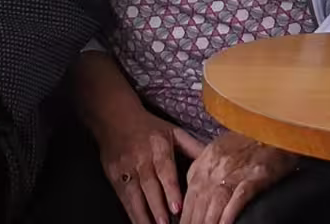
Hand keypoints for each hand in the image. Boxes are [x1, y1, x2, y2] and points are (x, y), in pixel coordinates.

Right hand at [90, 96, 187, 223]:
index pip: (165, 169)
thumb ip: (193, 148)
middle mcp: (141, 157)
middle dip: (157, 207)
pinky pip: (123, 197)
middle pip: (149, 185)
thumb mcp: (173, 132)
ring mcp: (125, 167)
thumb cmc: (149, 127)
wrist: (114, 116)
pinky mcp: (113, 175)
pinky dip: (131, 212)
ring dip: (142, 214)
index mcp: (158, 145)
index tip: (177, 207)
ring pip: (134, 194)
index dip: (170, 189)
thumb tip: (215, 161)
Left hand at [174, 130, 296, 223]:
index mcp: (203, 163)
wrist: (271, 126)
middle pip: (198, 204)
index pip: (188, 197)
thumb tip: (192, 192)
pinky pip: (238, 199)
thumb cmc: (245, 140)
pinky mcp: (253, 177)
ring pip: (214, 205)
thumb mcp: (217, 151)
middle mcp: (214, 169)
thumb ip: (203, 170)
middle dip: (192, 223)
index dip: (184, 217)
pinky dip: (229, 215)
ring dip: (207, 223)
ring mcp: (233, 173)